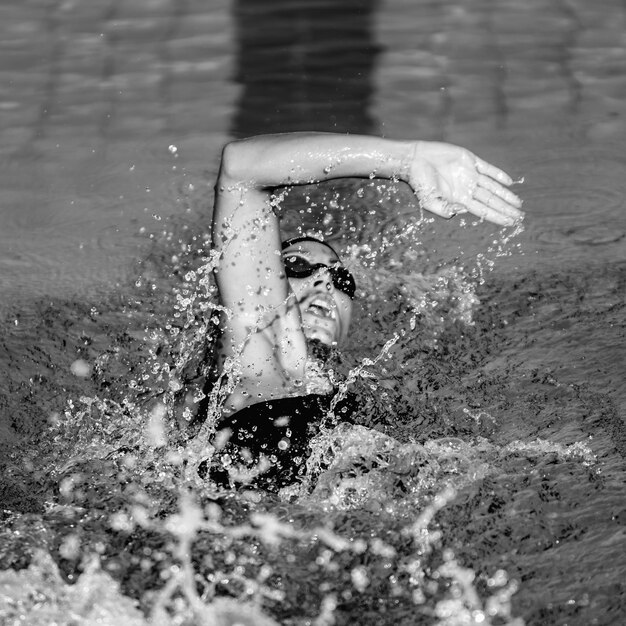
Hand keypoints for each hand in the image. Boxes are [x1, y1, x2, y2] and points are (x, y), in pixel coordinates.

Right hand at [407, 141, 522, 225]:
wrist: (414, 160)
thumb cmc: (419, 182)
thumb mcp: (429, 200)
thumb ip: (443, 209)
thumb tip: (461, 212)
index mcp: (459, 200)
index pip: (483, 211)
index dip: (498, 217)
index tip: (511, 223)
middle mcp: (467, 189)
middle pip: (491, 201)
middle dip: (506, 209)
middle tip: (521, 217)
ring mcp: (470, 175)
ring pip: (493, 187)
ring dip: (506, 195)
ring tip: (518, 204)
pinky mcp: (470, 161)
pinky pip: (488, 169)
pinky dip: (498, 175)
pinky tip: (509, 182)